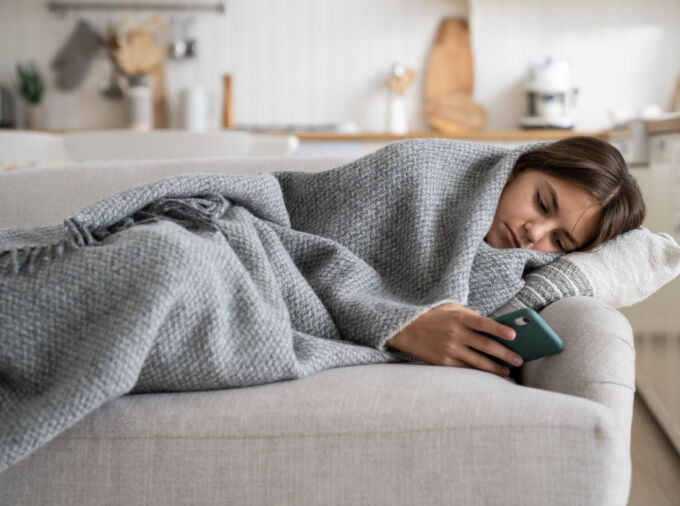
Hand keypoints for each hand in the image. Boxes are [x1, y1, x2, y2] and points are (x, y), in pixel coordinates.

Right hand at [386, 302, 523, 376]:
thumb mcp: (450, 308)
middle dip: (505, 354)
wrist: (405, 329)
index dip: (500, 329)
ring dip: (495, 367)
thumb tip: (491, 325)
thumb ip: (470, 314)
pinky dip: (479, 372)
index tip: (514, 335)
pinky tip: (488, 374)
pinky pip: (466, 369)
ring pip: (478, 361)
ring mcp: (449, 349)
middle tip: (519, 359)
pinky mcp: (443, 362)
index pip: (484, 323)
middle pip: (486, 345)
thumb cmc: (431, 317)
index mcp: (459, 317)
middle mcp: (455, 333)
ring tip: (507, 371)